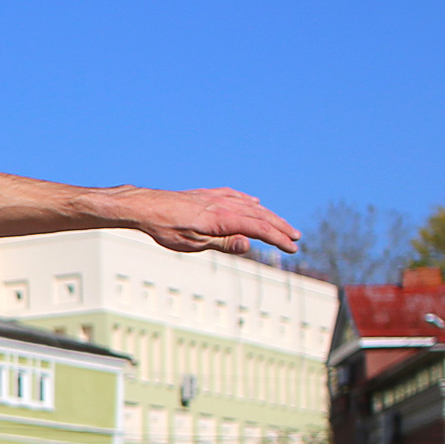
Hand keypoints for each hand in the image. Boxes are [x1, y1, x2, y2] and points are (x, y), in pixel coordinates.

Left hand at [119, 186, 300, 255]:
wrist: (148, 207)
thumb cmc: (168, 229)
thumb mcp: (195, 243)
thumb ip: (224, 244)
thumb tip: (251, 245)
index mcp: (225, 218)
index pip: (260, 229)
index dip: (278, 239)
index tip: (292, 248)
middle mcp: (225, 204)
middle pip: (261, 216)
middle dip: (280, 228)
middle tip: (296, 238)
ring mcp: (217, 197)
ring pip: (250, 206)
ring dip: (268, 216)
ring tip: (281, 225)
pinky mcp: (208, 195)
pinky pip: (235, 196)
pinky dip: (248, 201)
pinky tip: (254, 203)